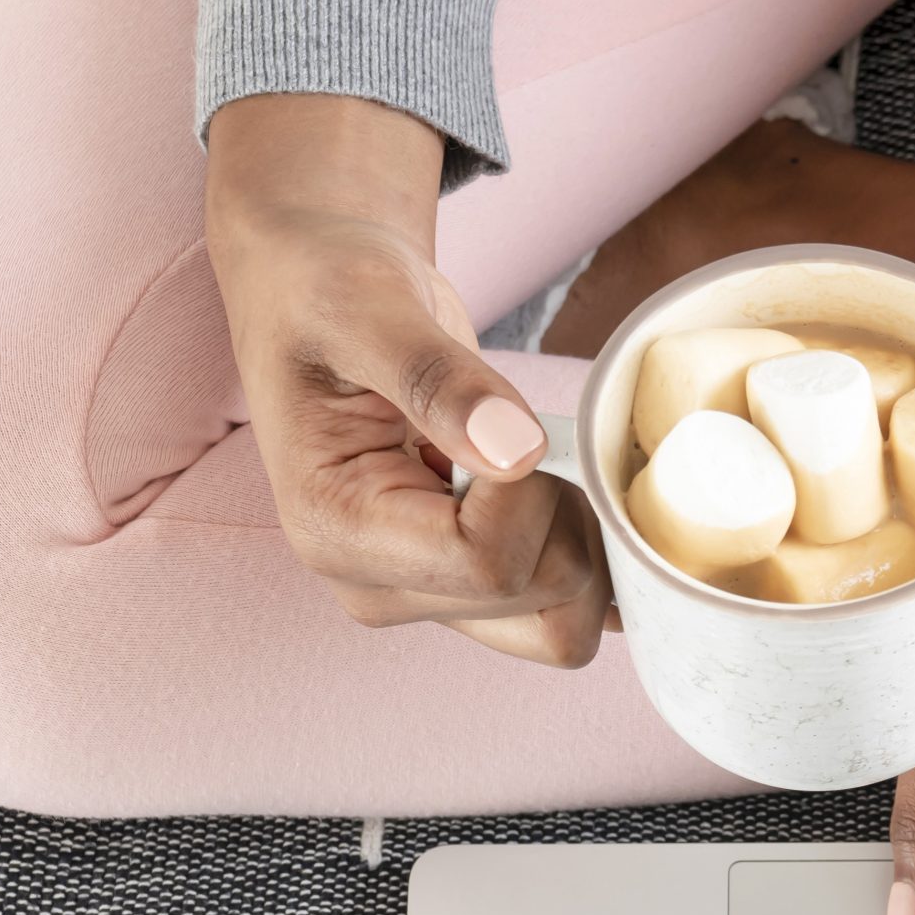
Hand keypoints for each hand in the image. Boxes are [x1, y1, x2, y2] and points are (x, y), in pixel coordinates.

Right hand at [205, 92, 609, 667]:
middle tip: (523, 432)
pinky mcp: (469, 588)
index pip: (490, 563)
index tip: (506, 418)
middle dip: (564, 514)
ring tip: (532, 457)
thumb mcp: (369, 306)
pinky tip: (560, 486)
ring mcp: (427, 597)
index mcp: (337, 534)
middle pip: (542, 603)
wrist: (320, 293)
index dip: (533, 489)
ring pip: (565, 625)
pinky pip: (568, 610)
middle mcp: (379, 588)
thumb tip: (516, 450)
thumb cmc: (327, 290)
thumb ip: (438, 378)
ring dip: (583, 537)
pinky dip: (593, 555)